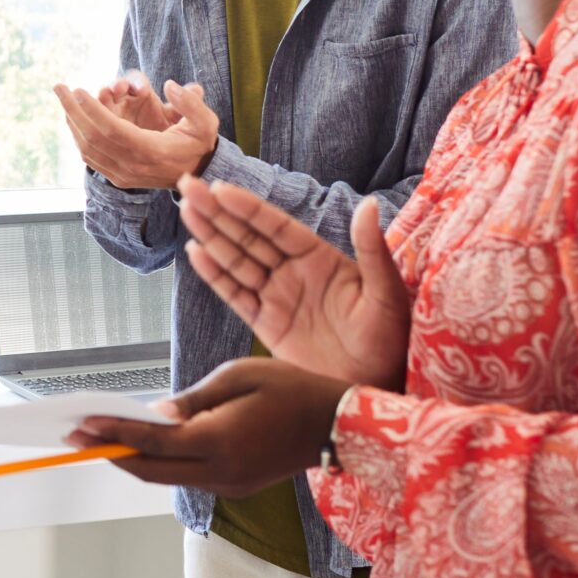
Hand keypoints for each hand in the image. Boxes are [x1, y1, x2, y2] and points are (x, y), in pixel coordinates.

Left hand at [55, 75, 219, 189]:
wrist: (198, 176)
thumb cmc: (199, 145)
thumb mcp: (206, 123)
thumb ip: (191, 103)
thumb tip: (169, 85)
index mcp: (150, 151)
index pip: (111, 129)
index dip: (92, 109)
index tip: (78, 90)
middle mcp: (132, 166)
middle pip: (93, 138)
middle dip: (73, 110)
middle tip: (59, 87)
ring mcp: (123, 175)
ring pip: (87, 149)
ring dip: (72, 123)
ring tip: (63, 100)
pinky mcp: (118, 178)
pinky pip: (91, 158)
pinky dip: (78, 137)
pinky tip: (73, 119)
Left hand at [80, 356, 353, 496]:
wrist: (338, 425)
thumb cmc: (291, 388)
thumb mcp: (238, 377)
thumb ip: (193, 399)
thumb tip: (153, 413)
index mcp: (220, 442)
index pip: (152, 441)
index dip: (112, 432)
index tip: (80, 423)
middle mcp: (220, 473)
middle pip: (150, 469)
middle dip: (109, 451)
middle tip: (74, 436)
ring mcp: (228, 486)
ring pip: (165, 477)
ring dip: (132, 459)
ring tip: (99, 436)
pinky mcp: (235, 488)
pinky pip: (186, 476)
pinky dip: (160, 462)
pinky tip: (142, 443)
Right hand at [179, 178, 408, 388]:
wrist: (371, 391)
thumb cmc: (390, 341)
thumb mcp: (386, 293)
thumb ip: (372, 249)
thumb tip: (371, 204)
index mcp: (321, 260)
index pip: (277, 227)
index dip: (248, 208)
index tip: (221, 188)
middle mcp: (295, 274)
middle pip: (248, 237)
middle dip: (218, 212)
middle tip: (189, 186)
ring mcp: (278, 298)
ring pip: (236, 261)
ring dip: (210, 236)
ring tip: (187, 210)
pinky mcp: (266, 325)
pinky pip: (235, 295)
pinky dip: (214, 275)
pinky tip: (195, 253)